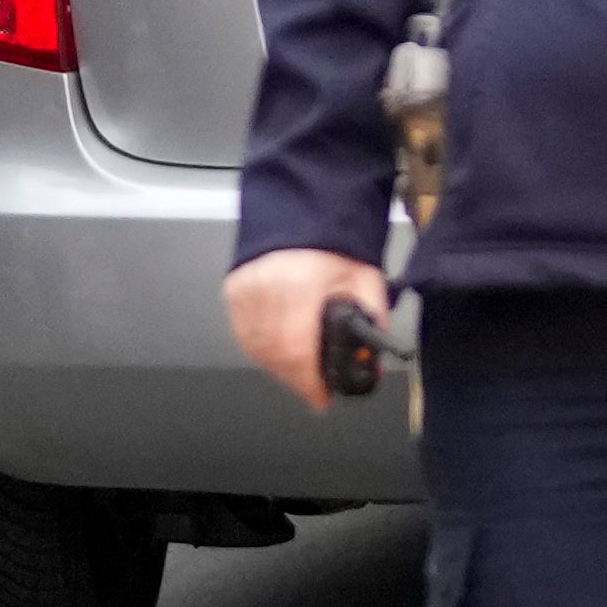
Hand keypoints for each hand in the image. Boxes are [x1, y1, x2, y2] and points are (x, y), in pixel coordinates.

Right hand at [227, 248, 394, 411]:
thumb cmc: (333, 240)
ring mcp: (244, 289)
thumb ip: (372, 318)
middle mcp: (265, 287)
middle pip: (275, 353)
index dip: (308, 382)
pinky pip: (244, 333)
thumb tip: (373, 360)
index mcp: (299, 282)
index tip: (321, 398)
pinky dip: (262, 350)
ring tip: (301, 372)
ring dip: (279, 368)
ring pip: (256, 348)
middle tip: (315, 389)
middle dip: (297, 379)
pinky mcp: (233, 289)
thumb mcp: (364, 277)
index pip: (296, 347)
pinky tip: (280, 354)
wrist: (303, 208)